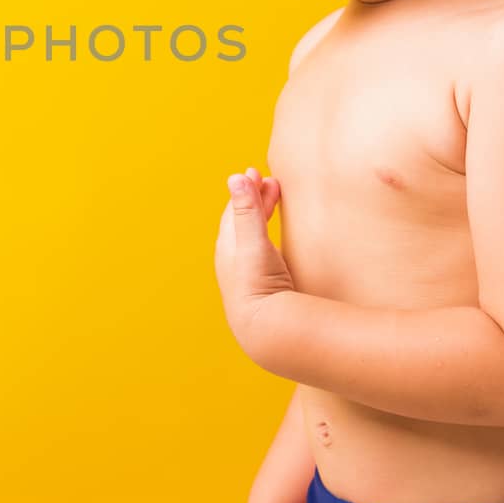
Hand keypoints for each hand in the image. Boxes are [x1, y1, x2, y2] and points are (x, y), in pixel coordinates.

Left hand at [215, 166, 294, 356]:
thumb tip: (236, 177)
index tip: (256, 171)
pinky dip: (266, 236)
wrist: (266, 330)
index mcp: (227, 246)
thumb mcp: (252, 243)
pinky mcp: (260, 286)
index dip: (245, 189)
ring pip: (250, 235)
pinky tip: (276, 241)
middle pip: (242, 220)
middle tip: (270, 181)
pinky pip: (260, 252)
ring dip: (262, 214)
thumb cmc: (257, 285)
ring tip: (275, 198)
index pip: (235, 209)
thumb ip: (247, 211)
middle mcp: (232, 260)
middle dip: (254, 198)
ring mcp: (245, 274)